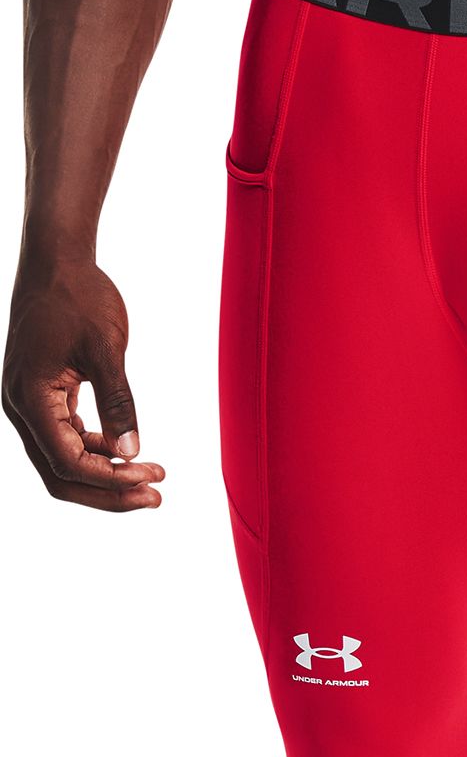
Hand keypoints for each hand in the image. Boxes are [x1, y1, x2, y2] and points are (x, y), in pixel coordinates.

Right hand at [3, 256, 164, 509]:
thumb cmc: (78, 295)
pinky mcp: (43, 395)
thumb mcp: (106, 349)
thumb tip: (131, 452)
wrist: (56, 259)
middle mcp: (21, 407)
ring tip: (150, 477)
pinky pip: (66, 437)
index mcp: (30, 398)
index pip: (68, 462)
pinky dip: (96, 449)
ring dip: (105, 474)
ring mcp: (29, 403)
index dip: (110, 479)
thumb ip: (118, 402)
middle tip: (155, 497)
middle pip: (61, 474)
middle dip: (108, 492)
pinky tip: (128, 450)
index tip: (152, 477)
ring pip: (63, 459)